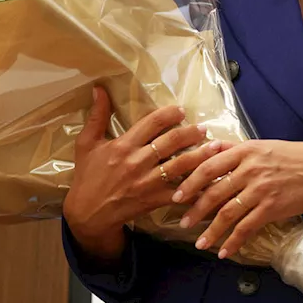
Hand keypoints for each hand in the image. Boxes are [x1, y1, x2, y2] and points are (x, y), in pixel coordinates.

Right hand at [63, 86, 222, 261]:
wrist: (87, 214)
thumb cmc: (87, 176)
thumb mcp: (86, 145)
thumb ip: (96, 117)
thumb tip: (100, 89)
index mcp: (123, 145)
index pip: (152, 123)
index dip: (170, 114)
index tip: (181, 110)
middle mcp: (137, 161)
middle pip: (171, 142)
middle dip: (191, 132)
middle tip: (204, 127)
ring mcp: (147, 181)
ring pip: (180, 165)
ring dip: (200, 155)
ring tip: (216, 146)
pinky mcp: (154, 199)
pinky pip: (180, 192)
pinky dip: (197, 188)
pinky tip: (211, 181)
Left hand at [171, 138, 302, 259]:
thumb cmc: (294, 156)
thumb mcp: (264, 145)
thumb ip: (235, 148)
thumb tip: (208, 147)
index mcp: (247, 151)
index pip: (209, 166)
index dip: (190, 182)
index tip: (177, 195)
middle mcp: (251, 169)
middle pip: (214, 191)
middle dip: (195, 209)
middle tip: (183, 221)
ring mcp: (262, 190)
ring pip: (228, 213)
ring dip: (211, 230)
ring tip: (200, 243)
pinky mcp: (272, 208)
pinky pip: (247, 227)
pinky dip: (234, 241)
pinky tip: (224, 252)